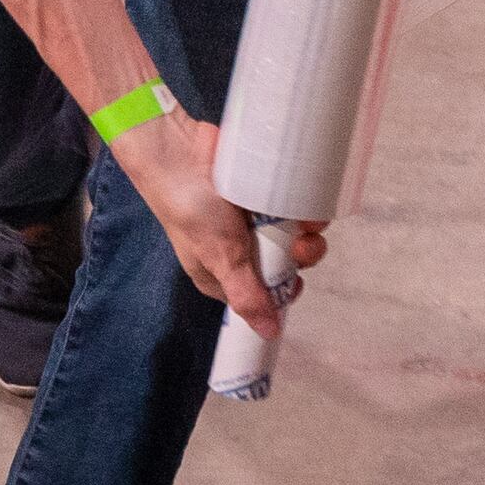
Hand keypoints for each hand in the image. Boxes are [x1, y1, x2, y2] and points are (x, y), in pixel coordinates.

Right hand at [109, 112, 330, 332]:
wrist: (176, 150)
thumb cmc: (191, 209)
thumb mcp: (220, 257)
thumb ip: (246, 295)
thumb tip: (269, 333)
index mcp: (224, 272)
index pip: (265, 292)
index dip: (286, 289)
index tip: (297, 281)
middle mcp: (240, 247)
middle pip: (285, 261)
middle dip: (301, 256)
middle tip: (299, 244)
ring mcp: (253, 216)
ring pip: (293, 231)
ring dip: (307, 228)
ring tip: (305, 219)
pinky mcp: (262, 188)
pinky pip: (291, 200)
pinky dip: (302, 200)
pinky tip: (306, 195)